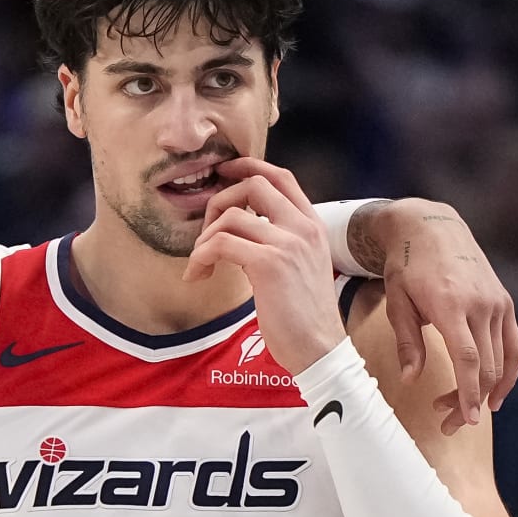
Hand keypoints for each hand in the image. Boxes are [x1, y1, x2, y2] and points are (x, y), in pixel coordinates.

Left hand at [186, 160, 344, 375]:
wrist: (320, 349)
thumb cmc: (305, 317)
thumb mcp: (303, 268)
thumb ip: (283, 243)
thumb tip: (246, 231)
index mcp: (313, 225)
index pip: (280, 176)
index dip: (248, 167)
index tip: (223, 175)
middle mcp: (303, 227)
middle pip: (253, 185)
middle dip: (220, 201)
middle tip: (206, 233)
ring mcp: (287, 244)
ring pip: (232, 215)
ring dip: (205, 237)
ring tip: (200, 263)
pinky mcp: (269, 265)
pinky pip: (221, 244)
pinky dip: (200, 256)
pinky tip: (197, 275)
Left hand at [349, 198, 517, 431]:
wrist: (432, 227)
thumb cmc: (407, 267)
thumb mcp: (397, 303)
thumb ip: (408, 343)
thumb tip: (411, 380)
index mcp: (451, 305)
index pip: (468, 359)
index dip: (468, 393)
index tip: (466, 421)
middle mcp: (481, 304)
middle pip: (486, 366)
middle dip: (470, 402)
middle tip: (448, 425)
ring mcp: (497, 302)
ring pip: (502, 360)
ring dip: (486, 392)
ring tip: (463, 413)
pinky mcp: (505, 302)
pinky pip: (514, 345)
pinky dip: (508, 372)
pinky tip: (496, 395)